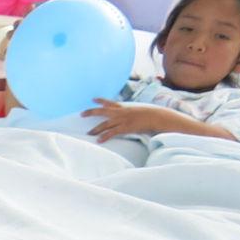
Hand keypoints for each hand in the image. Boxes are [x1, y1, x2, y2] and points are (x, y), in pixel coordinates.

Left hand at [85, 99, 209, 141]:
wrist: (158, 116)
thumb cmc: (150, 115)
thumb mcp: (139, 111)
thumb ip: (132, 113)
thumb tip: (132, 116)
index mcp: (124, 107)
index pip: (110, 102)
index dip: (101, 101)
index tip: (93, 99)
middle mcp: (121, 112)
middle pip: (102, 111)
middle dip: (91, 112)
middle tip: (81, 113)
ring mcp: (122, 119)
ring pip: (105, 124)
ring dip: (96, 129)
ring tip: (89, 133)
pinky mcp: (125, 127)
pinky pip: (112, 132)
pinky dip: (104, 136)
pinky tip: (99, 140)